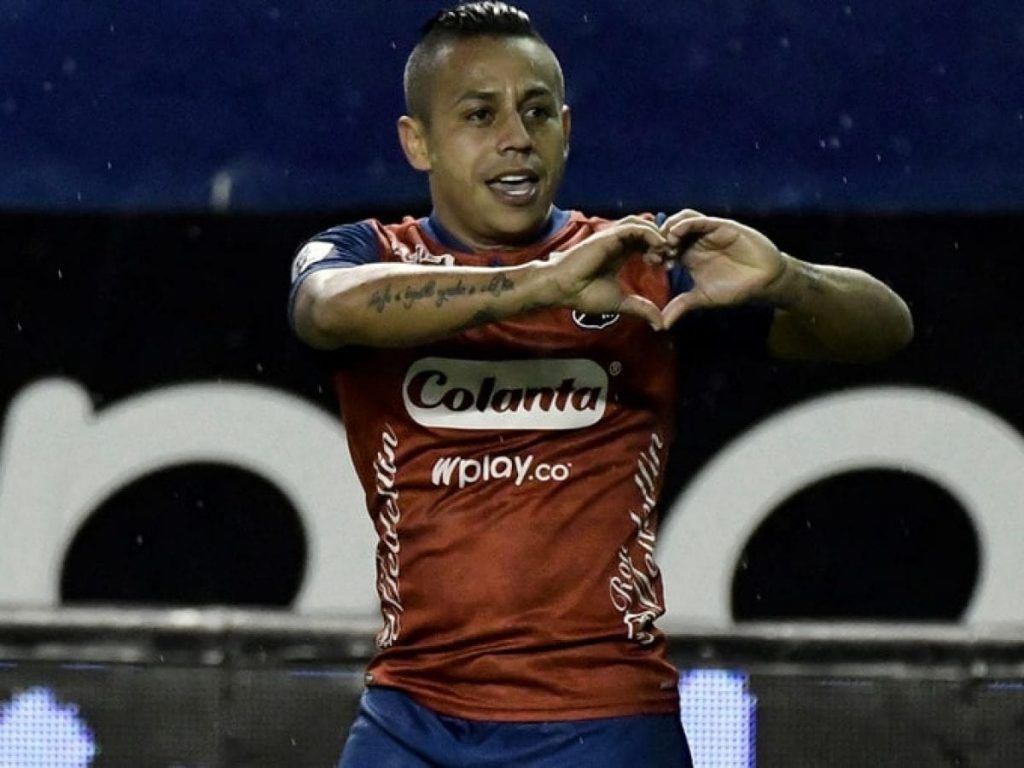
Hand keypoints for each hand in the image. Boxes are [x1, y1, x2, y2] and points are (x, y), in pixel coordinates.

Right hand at [544, 216, 671, 327]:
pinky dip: (650, 233)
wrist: (563, 290)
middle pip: (647, 231)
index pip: (646, 243)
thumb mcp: (621, 302)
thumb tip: (660, 324)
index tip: (667, 266)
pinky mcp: (609, 235)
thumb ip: (641, 308)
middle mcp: (618, 243)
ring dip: (657, 235)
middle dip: (663, 242)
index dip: (660, 251)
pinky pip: (635, 227)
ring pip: (643, 224)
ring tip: (664, 252)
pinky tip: (657, 247)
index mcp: (620, 254)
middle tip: (670, 258)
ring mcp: (613, 237)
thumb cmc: (584, 294)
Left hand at [658, 209, 786, 327]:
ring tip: (666, 243)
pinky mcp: (720, 225)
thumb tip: (662, 325)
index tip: (651, 263)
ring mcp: (707, 232)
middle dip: (658, 238)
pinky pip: (699, 219)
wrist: (763, 281)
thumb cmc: (735, 287)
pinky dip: (685, 223)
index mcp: (688, 255)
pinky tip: (677, 234)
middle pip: (668, 229)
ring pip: (681, 219)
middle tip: (655, 252)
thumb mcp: (703, 298)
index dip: (654, 251)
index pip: (664, 246)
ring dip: (669, 227)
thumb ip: (682, 306)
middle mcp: (695, 241)